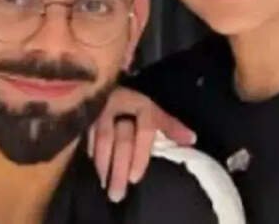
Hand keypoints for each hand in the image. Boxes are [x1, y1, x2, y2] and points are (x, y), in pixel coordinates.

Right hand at [88, 87, 195, 201]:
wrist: (106, 86)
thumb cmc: (134, 103)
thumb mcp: (153, 111)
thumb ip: (170, 127)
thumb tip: (192, 139)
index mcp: (142, 105)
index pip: (144, 132)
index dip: (140, 156)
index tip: (135, 178)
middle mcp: (121, 106)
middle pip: (122, 140)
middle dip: (120, 168)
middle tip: (118, 193)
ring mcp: (101, 109)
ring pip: (102, 140)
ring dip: (103, 164)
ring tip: (105, 184)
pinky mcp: (86, 114)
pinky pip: (86, 134)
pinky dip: (90, 153)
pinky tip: (94, 168)